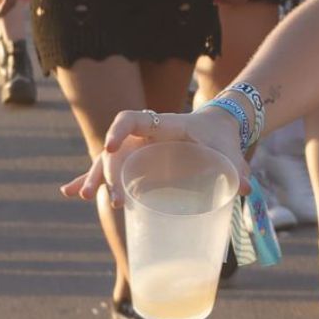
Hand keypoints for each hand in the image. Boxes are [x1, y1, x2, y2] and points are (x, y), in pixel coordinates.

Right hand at [60, 105, 248, 207]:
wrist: (217, 128)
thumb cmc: (221, 138)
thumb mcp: (229, 150)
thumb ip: (238, 167)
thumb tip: (246, 186)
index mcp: (163, 125)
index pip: (131, 119)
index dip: (117, 131)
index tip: (109, 149)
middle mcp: (144, 135)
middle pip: (115, 149)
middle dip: (104, 172)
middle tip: (106, 198)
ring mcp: (138, 149)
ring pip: (107, 162)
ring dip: (92, 177)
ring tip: (79, 196)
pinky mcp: (137, 162)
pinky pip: (110, 170)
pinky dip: (91, 179)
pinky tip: (71, 192)